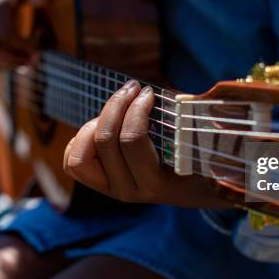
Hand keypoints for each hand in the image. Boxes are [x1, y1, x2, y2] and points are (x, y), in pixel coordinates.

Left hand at [63, 80, 228, 207]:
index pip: (131, 141)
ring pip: (80, 155)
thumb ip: (192, 125)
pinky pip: (73, 162)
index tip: (150, 92)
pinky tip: (103, 124)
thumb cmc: (203, 161)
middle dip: (116, 105)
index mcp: (156, 184)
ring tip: (117, 109)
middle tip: (134, 87)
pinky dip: (81, 139)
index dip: (136, 109)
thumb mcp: (205, 147)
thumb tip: (184, 98)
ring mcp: (111, 189)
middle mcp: (129, 191)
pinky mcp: (100, 184)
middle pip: (104, 140)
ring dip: (95, 124)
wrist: (196, 191)